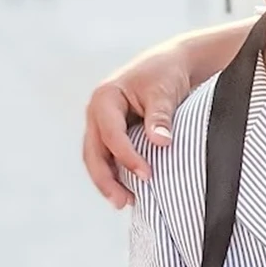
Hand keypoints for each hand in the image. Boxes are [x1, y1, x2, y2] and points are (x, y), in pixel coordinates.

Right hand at [83, 46, 190, 207]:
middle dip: (106, 179)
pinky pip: (109, 157)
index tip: (147, 175)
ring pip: (98, 158)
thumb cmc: (167, 74)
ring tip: (125, 203)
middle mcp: (97, 112)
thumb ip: (160, 117)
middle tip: (123, 202)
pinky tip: (130, 191)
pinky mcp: (113, 132)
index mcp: (105, 98)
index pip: (111, 135)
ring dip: (109, 181)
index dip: (127, 157)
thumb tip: (161, 142)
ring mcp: (102, 124)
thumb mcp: (165, 92)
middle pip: (94, 152)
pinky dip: (117, 174)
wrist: (171, 63)